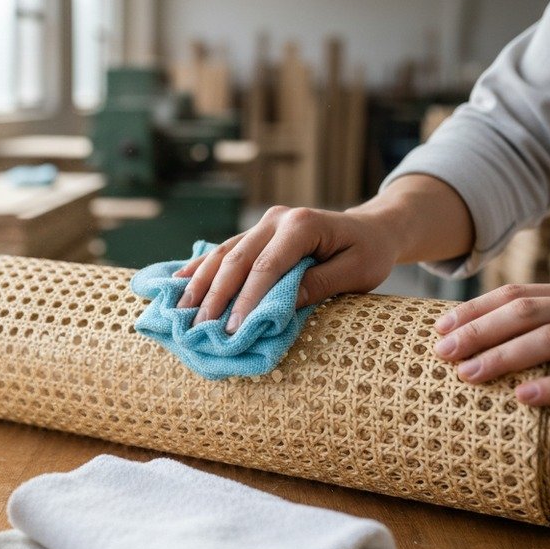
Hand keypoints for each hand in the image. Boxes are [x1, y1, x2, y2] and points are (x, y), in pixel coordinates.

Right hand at [172, 205, 401, 332]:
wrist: (372, 229)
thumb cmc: (369, 253)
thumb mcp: (356, 273)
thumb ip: (317, 286)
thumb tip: (277, 308)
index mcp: (301, 225)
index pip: (266, 267)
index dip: (247, 299)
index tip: (233, 329)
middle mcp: (277, 219)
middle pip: (236, 259)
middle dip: (215, 296)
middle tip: (200, 328)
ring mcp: (263, 223)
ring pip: (223, 253)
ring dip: (200, 283)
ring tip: (181, 311)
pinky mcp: (256, 232)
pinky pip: (223, 250)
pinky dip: (201, 268)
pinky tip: (178, 283)